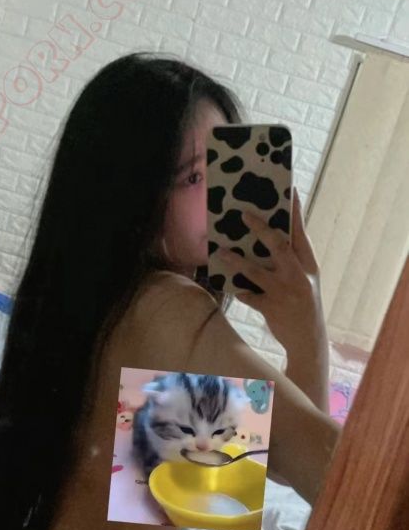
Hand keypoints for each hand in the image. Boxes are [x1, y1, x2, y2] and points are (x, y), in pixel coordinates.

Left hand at [219, 188, 326, 354]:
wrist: (308, 340)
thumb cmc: (304, 304)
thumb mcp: (306, 280)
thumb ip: (292, 260)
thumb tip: (269, 237)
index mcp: (309, 265)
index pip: (301, 234)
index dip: (296, 212)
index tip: (292, 190)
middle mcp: (298, 276)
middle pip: (279, 246)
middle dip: (260, 229)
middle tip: (243, 214)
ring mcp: (285, 292)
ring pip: (256, 271)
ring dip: (237, 261)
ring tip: (221, 251)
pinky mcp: (271, 308)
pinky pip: (249, 296)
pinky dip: (240, 291)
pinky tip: (231, 287)